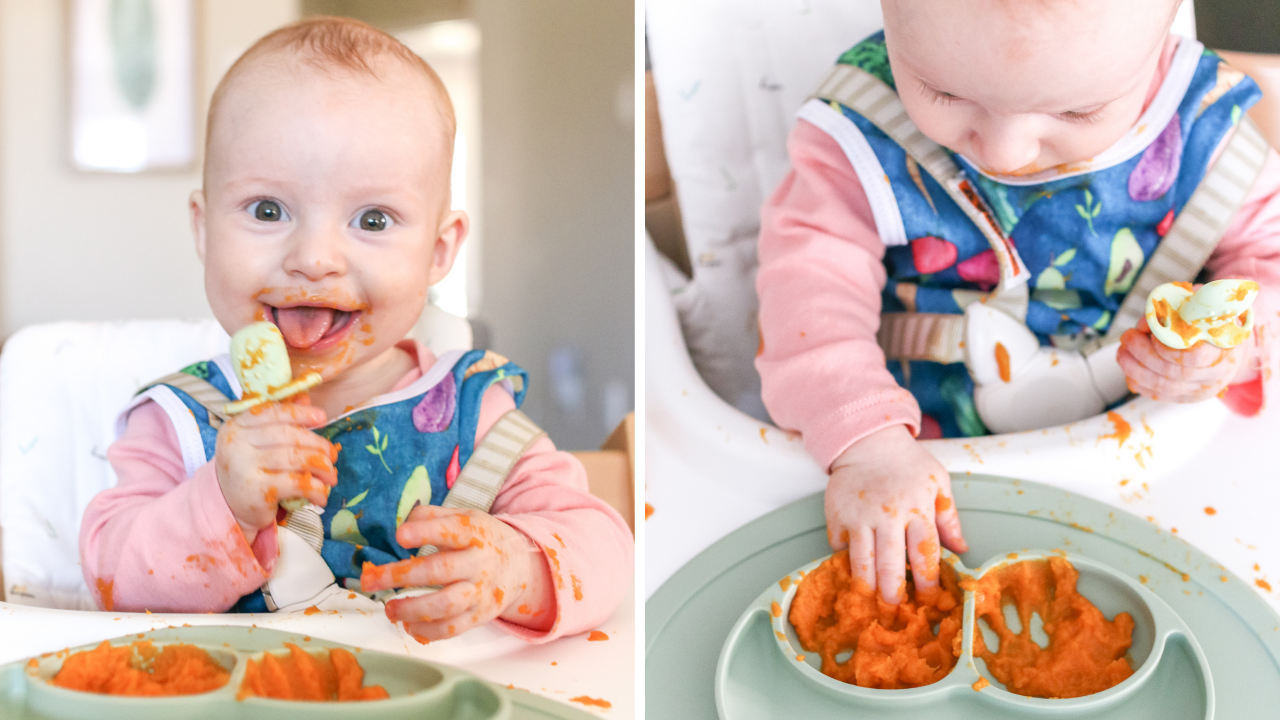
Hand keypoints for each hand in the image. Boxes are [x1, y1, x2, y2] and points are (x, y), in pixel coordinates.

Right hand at [214, 399, 335, 543]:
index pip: (272, 413)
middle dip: (318, 445)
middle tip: (333, 456)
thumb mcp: (258, 442)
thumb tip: (305, 397)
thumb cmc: (250, 469)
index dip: (300, 413)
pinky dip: (316, 488)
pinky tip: (322, 494)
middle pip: (289, 436)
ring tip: (331, 476)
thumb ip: (280, 421)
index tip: (322, 417)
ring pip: (296, 459)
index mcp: (236, 426)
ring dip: (322, 467)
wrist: (230, 506)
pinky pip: (297, 483)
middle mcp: (236, 444)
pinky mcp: (256, 491)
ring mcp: (244, 467)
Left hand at [361, 506, 553, 641]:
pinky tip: (408, 625)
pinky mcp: (479, 615)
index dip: (425, 532)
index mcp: (474, 533)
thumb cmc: (481, 539)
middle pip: (441, 570)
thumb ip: (433, 517)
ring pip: (446, 605)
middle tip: (371, 580)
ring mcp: (481, 591)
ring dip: (412, 609)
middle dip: (402, 575)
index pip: (451, 530)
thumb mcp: (465, 517)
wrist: (520, 565)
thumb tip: (403, 522)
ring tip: (389, 609)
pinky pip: (453, 629)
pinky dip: (427, 631)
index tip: (400, 536)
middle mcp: (479, 562)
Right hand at [826, 424, 966, 603]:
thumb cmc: (908, 464)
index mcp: (917, 508)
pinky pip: (840, 548)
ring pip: (861, 563)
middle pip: (891, 565)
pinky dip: (846, 562)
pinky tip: (852, 573)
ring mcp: (859, 516)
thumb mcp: (938, 483)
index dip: (927, 581)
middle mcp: (887, 515)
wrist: (868, 441)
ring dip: (866, 587)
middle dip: (893, 593)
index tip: (929, 599)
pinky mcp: (836, 516)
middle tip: (895, 611)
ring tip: (871, 602)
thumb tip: (962, 550)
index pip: (924, 553)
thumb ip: (949, 518)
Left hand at [1117, 316, 1255, 401]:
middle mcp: (1215, 376)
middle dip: (1142, 354)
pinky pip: (1157, 394)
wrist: (1227, 349)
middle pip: (1172, 373)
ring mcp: (1200, 390)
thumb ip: (1175, 309)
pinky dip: (1138, 381)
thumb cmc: (1210, 323)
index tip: (1151, 332)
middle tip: (1127, 337)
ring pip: (1162, 386)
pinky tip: (1128, 367)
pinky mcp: (1186, 398)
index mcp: (1224, 350)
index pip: (1193, 356)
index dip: (1166, 346)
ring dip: (1134, 368)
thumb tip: (1145, 322)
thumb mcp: (1199, 307)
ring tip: (1122, 351)